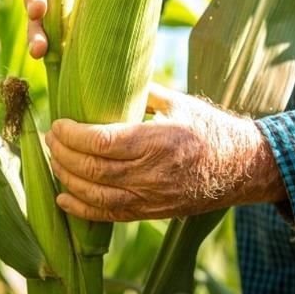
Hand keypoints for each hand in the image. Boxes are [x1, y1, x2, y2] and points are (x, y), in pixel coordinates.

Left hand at [46, 84, 286, 221]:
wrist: (243, 167)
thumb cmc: (211, 128)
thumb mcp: (179, 102)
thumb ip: (142, 93)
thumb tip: (106, 76)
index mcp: (159, 141)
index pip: (103, 142)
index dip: (73, 135)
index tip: (58, 124)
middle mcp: (154, 174)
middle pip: (94, 170)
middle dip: (64, 155)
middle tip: (51, 139)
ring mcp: (153, 198)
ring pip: (98, 196)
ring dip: (68, 180)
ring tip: (54, 162)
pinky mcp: (153, 213)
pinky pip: (111, 216)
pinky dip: (83, 209)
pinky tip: (63, 198)